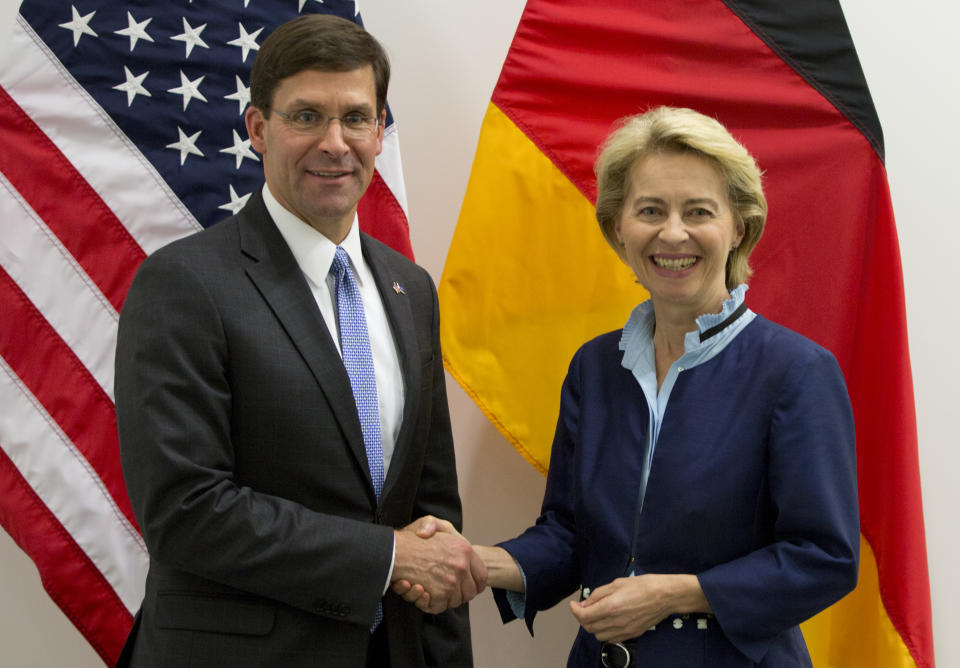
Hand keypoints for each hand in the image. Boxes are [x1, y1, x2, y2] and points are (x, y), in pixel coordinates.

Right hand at [391, 516, 487, 613]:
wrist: (393, 550)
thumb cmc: (410, 537)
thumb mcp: (430, 522)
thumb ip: (441, 528)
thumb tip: (437, 537)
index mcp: (465, 550)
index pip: (481, 575)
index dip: (475, 583)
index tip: (468, 586)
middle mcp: (462, 567)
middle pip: (470, 592)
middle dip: (459, 594)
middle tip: (445, 589)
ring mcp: (451, 582)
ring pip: (455, 601)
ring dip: (443, 599)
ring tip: (428, 588)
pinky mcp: (439, 595)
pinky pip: (439, 607)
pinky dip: (429, 604)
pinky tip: (419, 591)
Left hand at [568, 574, 708, 642]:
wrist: (665, 596)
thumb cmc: (644, 585)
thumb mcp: (617, 583)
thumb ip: (598, 594)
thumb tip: (585, 603)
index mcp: (611, 606)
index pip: (584, 616)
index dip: (575, 610)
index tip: (573, 605)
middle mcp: (616, 621)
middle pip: (589, 627)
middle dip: (582, 618)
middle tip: (584, 608)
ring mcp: (625, 630)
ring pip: (598, 635)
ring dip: (593, 626)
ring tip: (596, 614)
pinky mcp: (632, 634)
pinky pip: (611, 638)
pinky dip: (604, 631)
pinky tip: (607, 621)